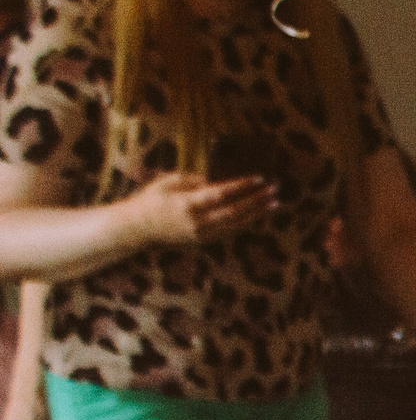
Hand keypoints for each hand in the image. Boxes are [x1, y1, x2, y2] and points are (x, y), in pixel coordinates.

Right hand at [122, 172, 275, 247]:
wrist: (137, 229)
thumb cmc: (150, 200)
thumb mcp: (167, 183)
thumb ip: (193, 180)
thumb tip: (217, 178)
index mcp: (187, 204)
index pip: (220, 194)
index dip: (242, 186)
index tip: (259, 177)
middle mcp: (197, 222)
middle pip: (234, 211)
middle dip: (257, 200)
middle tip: (275, 189)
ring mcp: (202, 235)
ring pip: (236, 224)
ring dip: (257, 213)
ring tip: (274, 203)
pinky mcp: (203, 242)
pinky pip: (230, 232)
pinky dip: (246, 223)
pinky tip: (258, 215)